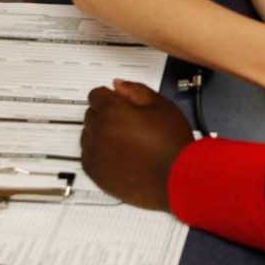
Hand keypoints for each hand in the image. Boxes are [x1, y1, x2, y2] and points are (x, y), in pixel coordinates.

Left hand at [81, 80, 192, 210]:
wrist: (176, 179)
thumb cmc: (172, 143)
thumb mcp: (162, 106)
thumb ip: (136, 90)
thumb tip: (117, 85)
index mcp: (112, 111)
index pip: (96, 95)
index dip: (111, 97)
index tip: (122, 104)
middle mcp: (98, 131)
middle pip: (91, 114)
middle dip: (106, 114)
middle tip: (129, 124)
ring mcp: (94, 154)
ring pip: (88, 135)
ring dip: (101, 134)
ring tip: (126, 142)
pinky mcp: (95, 173)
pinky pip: (88, 156)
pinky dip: (100, 154)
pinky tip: (120, 156)